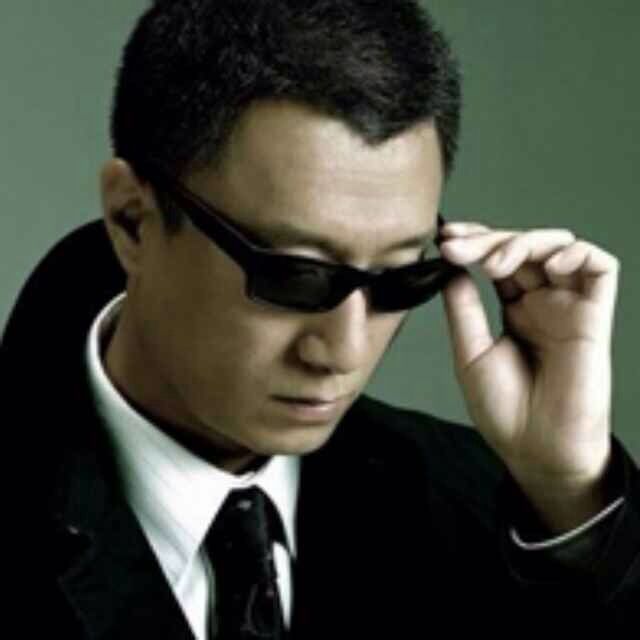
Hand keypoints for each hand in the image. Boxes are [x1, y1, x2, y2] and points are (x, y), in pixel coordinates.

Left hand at [438, 220, 619, 531]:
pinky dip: (575, 253)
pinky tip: (547, 264)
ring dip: (524, 243)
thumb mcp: (470, 351)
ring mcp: (568, 307)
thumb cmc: (504, 408)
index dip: (476, 241)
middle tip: (456, 248)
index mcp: (514, 309)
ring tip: (494, 265)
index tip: (445, 238)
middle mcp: (542, 302)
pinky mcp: (594, 316)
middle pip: (522, 247)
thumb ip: (464, 307)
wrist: (535, 449)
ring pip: (558, 247)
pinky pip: (599, 267)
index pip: (498, 258)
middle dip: (488, 239)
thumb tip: (451, 268)